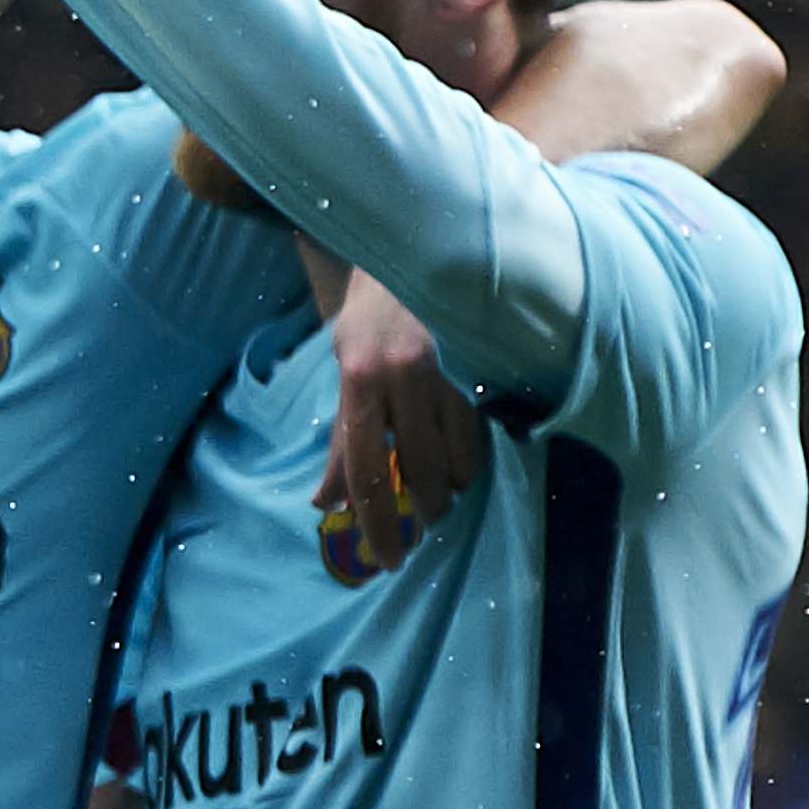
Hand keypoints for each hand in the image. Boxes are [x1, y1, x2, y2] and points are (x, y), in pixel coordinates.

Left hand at [321, 270, 487, 576]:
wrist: (416, 252)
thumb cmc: (371, 317)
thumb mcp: (343, 369)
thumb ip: (339, 436)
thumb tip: (327, 501)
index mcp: (360, 377)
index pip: (362, 466)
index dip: (372, 518)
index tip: (381, 555)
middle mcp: (404, 376)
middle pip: (416, 471)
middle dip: (418, 513)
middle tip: (416, 531)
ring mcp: (448, 372)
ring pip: (457, 459)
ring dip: (447, 491)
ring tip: (438, 500)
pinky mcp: (480, 369)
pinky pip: (480, 435)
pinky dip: (469, 462)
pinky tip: (459, 469)